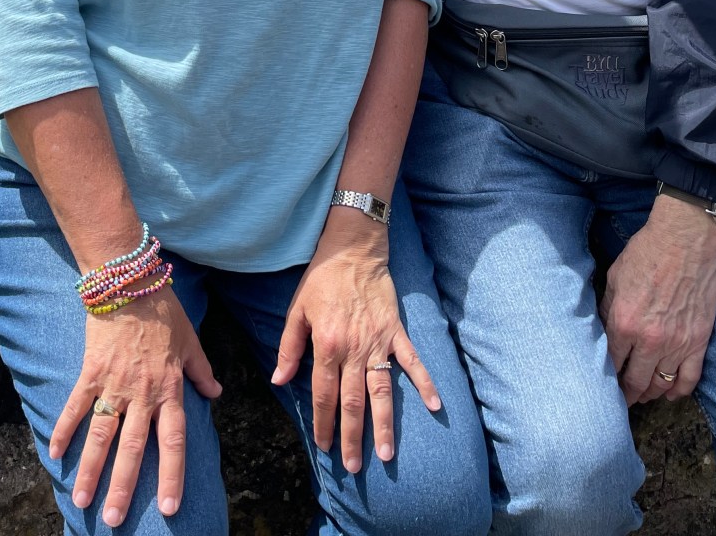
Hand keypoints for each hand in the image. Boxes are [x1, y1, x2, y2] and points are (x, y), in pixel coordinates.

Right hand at [50, 288, 220, 526]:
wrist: (130, 280)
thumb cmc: (164, 309)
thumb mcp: (191, 341)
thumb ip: (201, 371)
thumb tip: (216, 393)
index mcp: (169, 389)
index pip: (172, 441)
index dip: (171, 475)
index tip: (168, 507)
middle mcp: (142, 393)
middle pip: (132, 448)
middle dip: (123, 487)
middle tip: (113, 520)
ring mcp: (114, 384)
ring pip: (102, 435)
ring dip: (91, 470)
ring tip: (81, 500)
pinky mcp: (91, 371)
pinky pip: (76, 406)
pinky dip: (64, 429)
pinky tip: (54, 454)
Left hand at [272, 220, 440, 473]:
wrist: (353, 248)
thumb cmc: (322, 279)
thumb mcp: (297, 310)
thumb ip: (289, 347)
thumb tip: (280, 380)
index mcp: (327, 345)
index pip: (324, 395)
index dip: (323, 423)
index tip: (324, 448)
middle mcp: (354, 349)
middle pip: (353, 402)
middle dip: (352, 436)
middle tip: (354, 467)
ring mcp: (378, 342)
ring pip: (382, 391)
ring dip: (385, 424)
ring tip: (387, 453)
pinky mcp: (396, 332)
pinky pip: (412, 362)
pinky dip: (424, 383)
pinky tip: (435, 406)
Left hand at [599, 195, 715, 404]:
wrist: (684, 241)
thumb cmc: (646, 253)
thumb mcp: (614, 277)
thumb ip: (608, 308)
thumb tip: (603, 329)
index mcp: (623, 322)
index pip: (610, 362)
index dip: (605, 376)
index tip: (601, 384)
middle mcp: (649, 340)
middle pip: (634, 381)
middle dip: (626, 394)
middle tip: (620, 401)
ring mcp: (676, 344)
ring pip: (660, 384)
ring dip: (649, 394)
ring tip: (642, 397)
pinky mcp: (698, 342)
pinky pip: (689, 379)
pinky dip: (679, 391)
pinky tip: (670, 395)